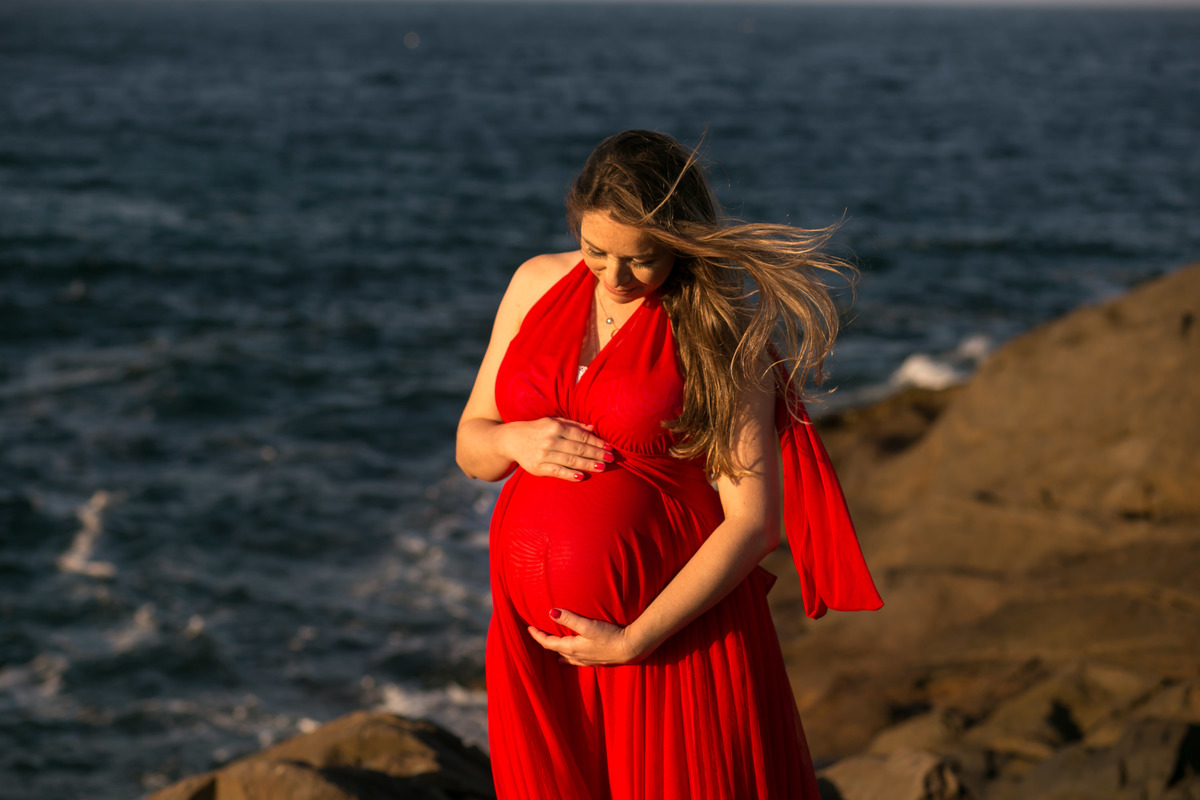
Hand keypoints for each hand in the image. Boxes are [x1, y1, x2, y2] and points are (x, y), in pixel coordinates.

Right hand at [501, 418, 612, 481]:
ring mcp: (544, 455)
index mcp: (556, 426)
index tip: (609, 447)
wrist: (511, 440)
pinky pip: (557, 472)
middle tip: (611, 459)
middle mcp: (550, 440)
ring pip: (570, 460)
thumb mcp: (553, 422)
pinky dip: (570, 475)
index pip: (581, 435)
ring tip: (602, 467)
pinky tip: (582, 477)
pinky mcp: (539, 468)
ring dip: (588, 464)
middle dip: (596, 454)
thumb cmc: (538, 430)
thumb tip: (594, 428)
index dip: (596, 442)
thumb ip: (573, 425)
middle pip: (578, 448)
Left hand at [527, 608, 647, 666]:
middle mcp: (576, 656)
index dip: (537, 635)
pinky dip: (569, 657)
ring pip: (565, 657)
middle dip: (545, 642)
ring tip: (551, 649)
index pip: (548, 643)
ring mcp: (586, 660)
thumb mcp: (588, 625)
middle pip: (555, 650)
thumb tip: (551, 612)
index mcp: (572, 648)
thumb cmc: (610, 636)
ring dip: (556, 651)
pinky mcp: (595, 661)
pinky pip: (576, 660)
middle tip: (537, 634)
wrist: (630, 649)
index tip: (529, 628)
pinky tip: (571, 657)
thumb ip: (569, 619)